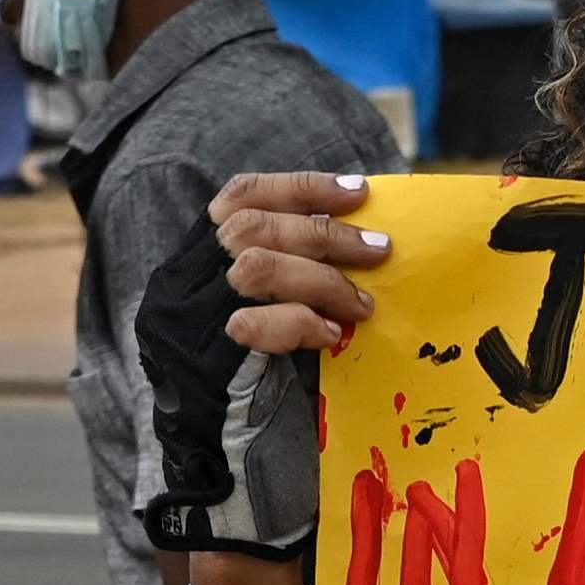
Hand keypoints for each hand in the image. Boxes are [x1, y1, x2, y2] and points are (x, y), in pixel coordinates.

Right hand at [212, 168, 380, 361]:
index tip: (359, 192)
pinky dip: (302, 324)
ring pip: (257, 267)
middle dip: (327, 234)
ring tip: (363, 305)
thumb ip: (293, 253)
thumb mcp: (267, 280)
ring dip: (322, 281)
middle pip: (256, 227)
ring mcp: (206, 303)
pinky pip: (256, 324)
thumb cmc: (252, 333)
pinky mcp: (217, 346)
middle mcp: (203, 264)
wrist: (207, 395)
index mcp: (213, 239)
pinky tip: (331, 334)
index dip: (303, 188)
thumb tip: (359, 235)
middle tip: (380, 249)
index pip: (249, 193)